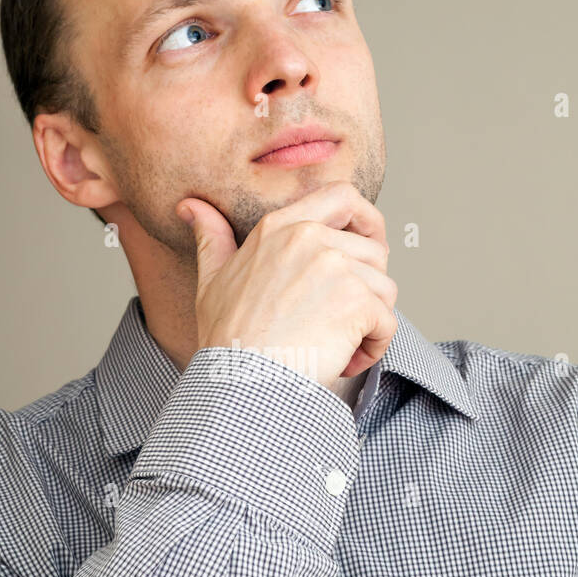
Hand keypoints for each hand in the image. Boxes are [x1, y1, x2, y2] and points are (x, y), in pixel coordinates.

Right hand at [176, 180, 396, 392]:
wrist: (240, 381)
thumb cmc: (226, 340)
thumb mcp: (211, 281)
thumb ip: (212, 239)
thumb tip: (190, 207)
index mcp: (280, 227)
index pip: (343, 195)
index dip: (368, 218)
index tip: (371, 244)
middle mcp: (310, 239)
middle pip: (374, 251)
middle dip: (369, 289)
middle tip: (342, 321)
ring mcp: (335, 268)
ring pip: (385, 290)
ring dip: (370, 323)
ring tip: (337, 347)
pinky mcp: (356, 301)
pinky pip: (387, 323)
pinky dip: (374, 348)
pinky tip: (344, 362)